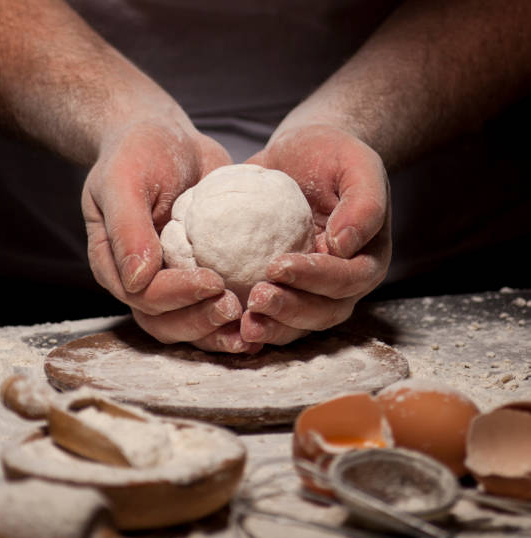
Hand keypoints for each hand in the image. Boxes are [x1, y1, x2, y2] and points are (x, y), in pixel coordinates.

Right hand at [82, 116, 259, 352]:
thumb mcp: (122, 180)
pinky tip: (267, 315)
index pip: (145, 296)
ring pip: (192, 324)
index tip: (213, 281)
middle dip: (201, 321)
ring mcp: (174, 282)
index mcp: (117, 267)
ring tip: (253, 324)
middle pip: (167, 322)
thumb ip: (127, 228)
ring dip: (220, 331)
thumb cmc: (137, 153)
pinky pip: (218, 303)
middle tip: (235, 308)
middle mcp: (144, 282)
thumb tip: (138, 280)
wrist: (166, 138)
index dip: (178, 296)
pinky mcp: (203, 274)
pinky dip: (241, 315)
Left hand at [241, 124, 390, 345]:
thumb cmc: (332, 156)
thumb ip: (364, 203)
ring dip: (271, 326)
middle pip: (322, 312)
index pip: (346, 279)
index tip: (278, 265)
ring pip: (297, 324)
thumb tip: (344, 244)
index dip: (315, 278)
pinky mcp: (282, 291)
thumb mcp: (357, 165)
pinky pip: (270, 315)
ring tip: (243, 321)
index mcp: (365, 259)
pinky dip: (251, 321)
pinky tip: (225, 319)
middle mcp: (340, 284)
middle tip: (257, 299)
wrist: (301, 156)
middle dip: (290, 311)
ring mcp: (310, 292)